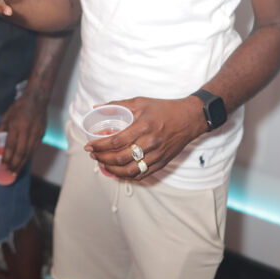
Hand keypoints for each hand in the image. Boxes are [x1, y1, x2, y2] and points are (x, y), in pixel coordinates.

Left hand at [0, 87, 48, 172]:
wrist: (37, 99)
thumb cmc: (19, 107)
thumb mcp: (6, 116)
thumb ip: (0, 129)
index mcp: (16, 125)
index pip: (11, 146)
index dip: (7, 157)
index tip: (3, 165)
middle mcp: (26, 131)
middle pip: (20, 152)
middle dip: (14, 165)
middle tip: (9, 173)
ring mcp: (36, 133)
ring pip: (29, 153)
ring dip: (22, 164)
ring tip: (16, 172)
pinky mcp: (42, 135)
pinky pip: (34, 149)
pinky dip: (29, 158)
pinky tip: (24, 162)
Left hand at [85, 96, 206, 179]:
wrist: (190, 118)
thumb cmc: (164, 109)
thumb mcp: (140, 102)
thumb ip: (118, 105)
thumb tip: (97, 108)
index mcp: (143, 126)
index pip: (116, 141)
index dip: (99, 146)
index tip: (89, 146)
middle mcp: (150, 143)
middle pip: (120, 158)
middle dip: (102, 158)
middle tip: (93, 155)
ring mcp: (157, 155)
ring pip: (130, 171)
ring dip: (112, 170)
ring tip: (103, 164)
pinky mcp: (162, 163)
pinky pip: (142, 174)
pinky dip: (127, 176)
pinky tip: (118, 171)